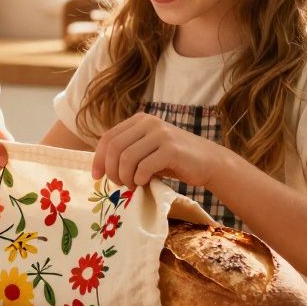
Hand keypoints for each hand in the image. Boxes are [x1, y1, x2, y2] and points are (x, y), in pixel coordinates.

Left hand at [92, 112, 227, 188]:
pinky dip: (139, 179)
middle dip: (112, 170)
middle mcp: (149, 123)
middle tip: (119, 184)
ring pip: (127, 158)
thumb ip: (128, 150)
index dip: (98, 159)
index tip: (97, 177)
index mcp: (140, 120)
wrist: (209, 162)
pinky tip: (145, 183)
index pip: (108, 138)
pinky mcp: (171, 150)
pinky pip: (144, 167)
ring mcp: (161, 135)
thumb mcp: (148, 149)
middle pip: (115, 148)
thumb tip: (100, 167)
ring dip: (125, 177)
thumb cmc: (174, 160)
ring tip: (133, 185)